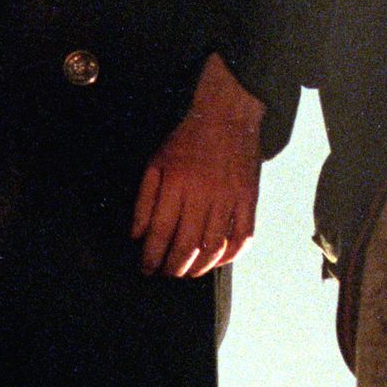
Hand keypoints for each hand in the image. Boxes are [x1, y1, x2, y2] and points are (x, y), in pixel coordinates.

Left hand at [131, 54, 262, 277]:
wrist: (227, 114)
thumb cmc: (189, 139)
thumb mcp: (157, 162)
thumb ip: (144, 199)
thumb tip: (137, 235)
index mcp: (177, 183)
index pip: (160, 232)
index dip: (151, 257)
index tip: (146, 268)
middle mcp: (203, 193)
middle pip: (186, 245)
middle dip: (172, 268)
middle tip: (166, 272)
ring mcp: (229, 197)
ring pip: (214, 247)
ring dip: (199, 267)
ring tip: (188, 271)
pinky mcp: (249, 197)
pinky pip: (244, 236)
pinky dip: (232, 255)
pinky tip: (219, 259)